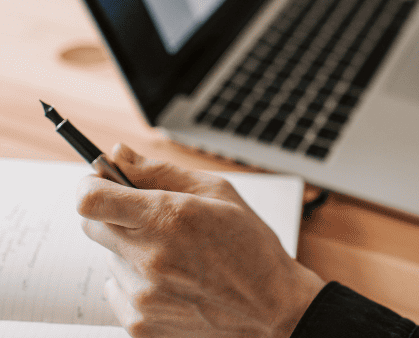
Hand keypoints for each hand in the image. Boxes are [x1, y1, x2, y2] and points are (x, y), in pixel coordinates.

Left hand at [76, 144, 324, 337]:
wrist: (272, 307)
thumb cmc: (251, 245)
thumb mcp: (218, 192)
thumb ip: (160, 171)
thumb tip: (118, 154)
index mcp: (167, 217)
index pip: (90, 199)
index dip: (90, 184)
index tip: (101, 182)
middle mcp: (148, 257)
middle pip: (93, 226)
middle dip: (114, 214)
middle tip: (150, 218)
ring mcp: (141, 295)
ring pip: (111, 258)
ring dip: (132, 250)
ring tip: (177, 256)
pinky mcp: (140, 323)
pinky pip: (117, 289)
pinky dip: (137, 281)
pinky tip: (174, 281)